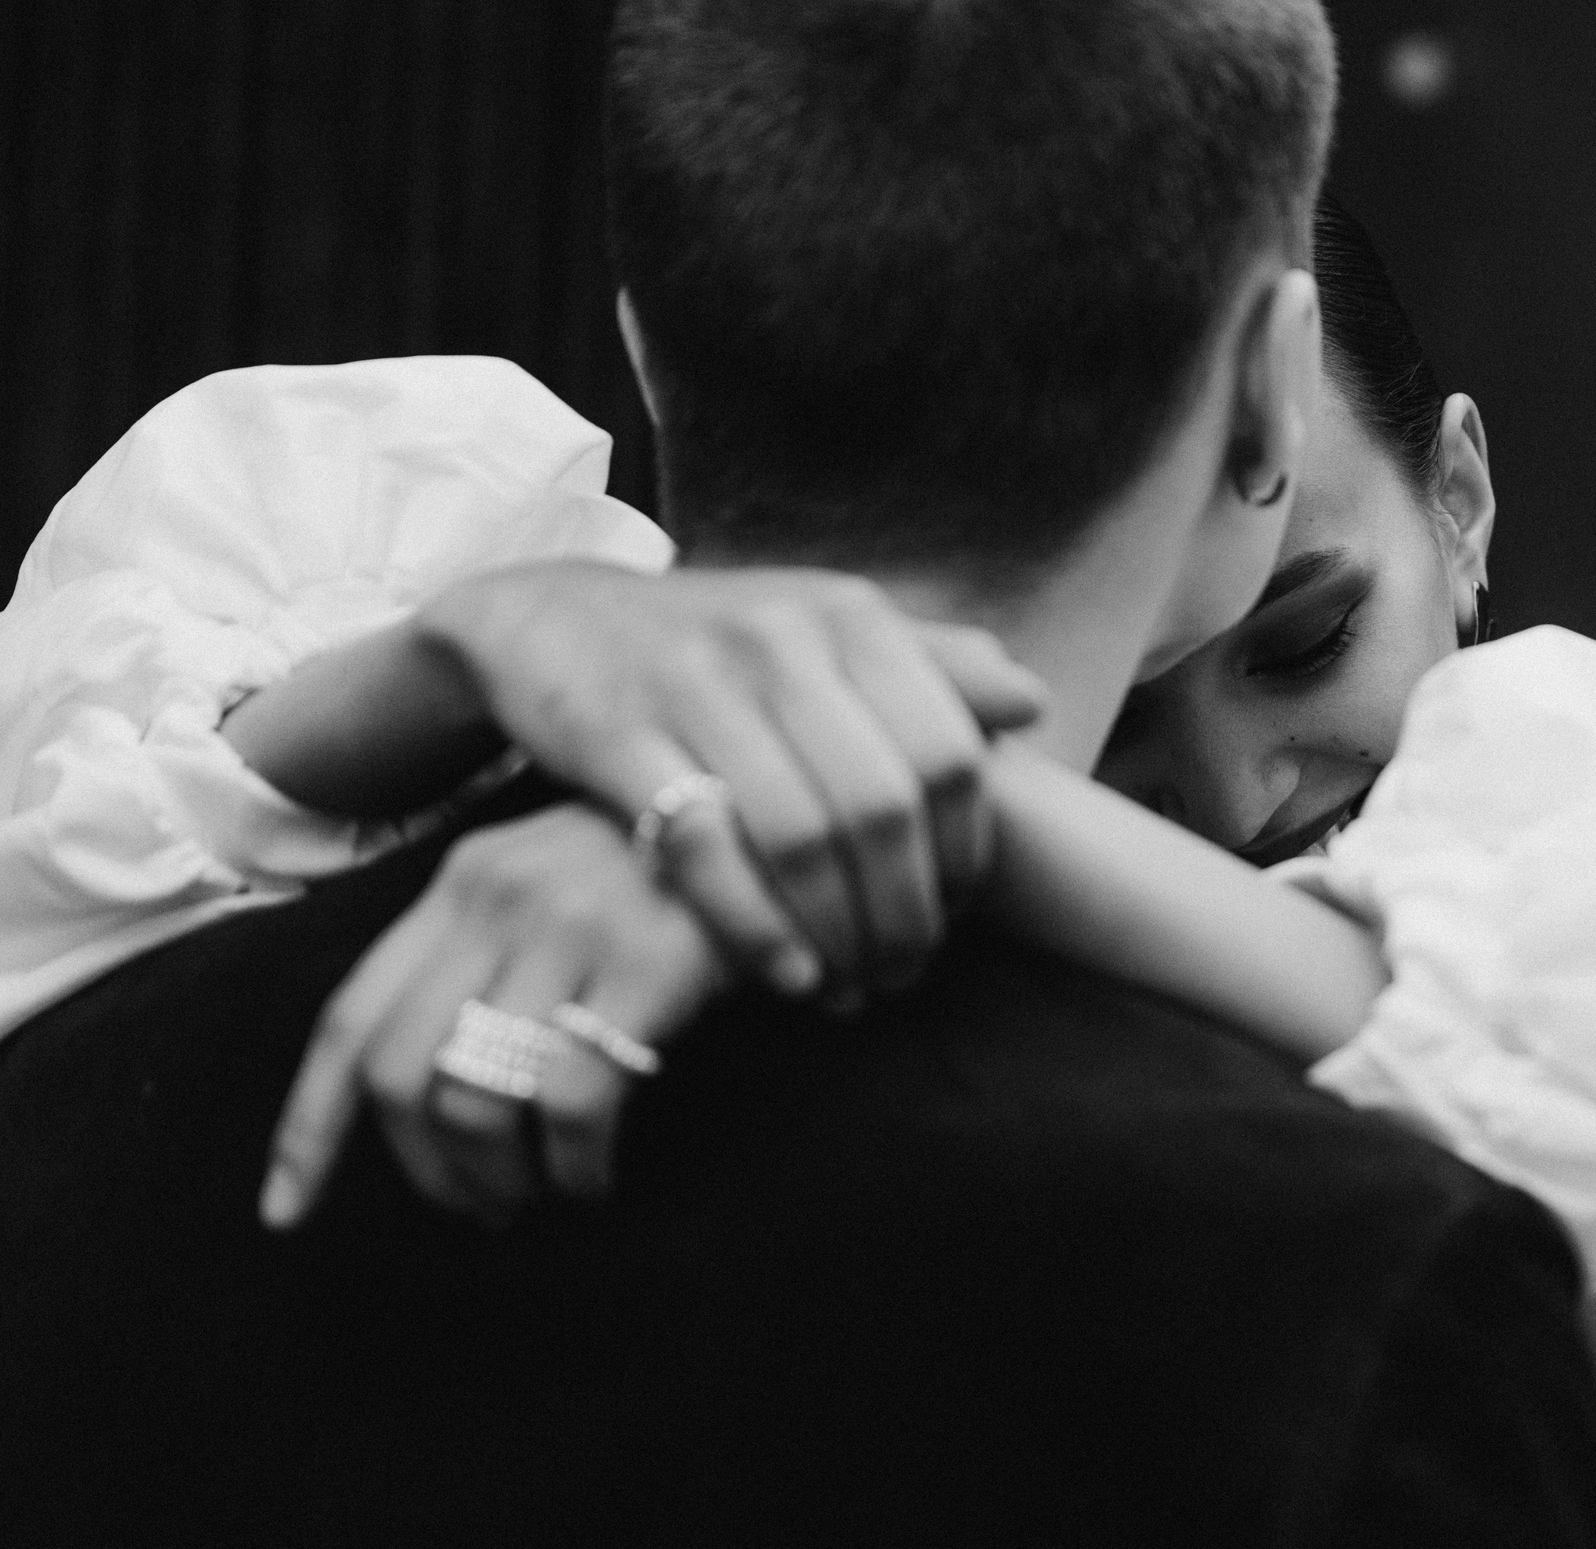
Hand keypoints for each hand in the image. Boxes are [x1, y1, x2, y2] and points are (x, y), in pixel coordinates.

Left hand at [260, 801, 721, 1228]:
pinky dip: (573, 1166)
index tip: (287, 1210)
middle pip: (398, 1073)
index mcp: (461, 882)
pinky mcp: (647, 964)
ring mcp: (571, 927)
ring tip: (538, 1194)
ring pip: (476, 1098)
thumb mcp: (555, 887)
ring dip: (498, 1176)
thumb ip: (488, 953)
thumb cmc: (670, 872)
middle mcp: (498, 897)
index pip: (348, 1019)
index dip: (308, 1127)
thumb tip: (434, 1091)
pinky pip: (571, 1101)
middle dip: (425, 1169)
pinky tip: (594, 1178)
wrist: (785, 814)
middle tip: (476, 1207)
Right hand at [417, 563, 1045, 1005]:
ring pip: (799, 836)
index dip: (965, 851)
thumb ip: (929, 666)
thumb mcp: (825, 632)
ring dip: (835, 934)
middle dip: (903, 913)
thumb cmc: (717, 644)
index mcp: (852, 617)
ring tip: (849, 988)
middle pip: (882, 808)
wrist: (552, 615)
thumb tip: (1033, 702)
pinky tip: (784, 974)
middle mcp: (783, 639)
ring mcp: (696, 683)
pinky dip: (752, 925)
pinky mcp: (616, 732)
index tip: (959, 913)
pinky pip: (701, 847)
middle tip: (904, 974)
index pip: (950, 755)